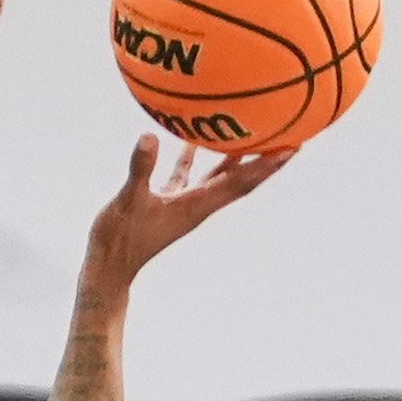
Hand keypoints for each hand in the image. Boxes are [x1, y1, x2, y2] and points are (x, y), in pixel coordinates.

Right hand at [87, 135, 293, 289]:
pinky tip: (193, 136)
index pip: (240, 182)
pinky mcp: (168, 202)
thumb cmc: (119, 240)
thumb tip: (149, 136)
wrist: (108, 269)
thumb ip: (141, 169)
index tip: (293, 147)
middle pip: (242, 179)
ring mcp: (185, 203)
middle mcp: (198, 204)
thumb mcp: (128, 201)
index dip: (266, 165)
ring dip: (240, 156)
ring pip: (220, 175)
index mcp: (196, 205)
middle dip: (267, 160)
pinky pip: (190, 173)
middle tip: (293, 135)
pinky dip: (196, 155)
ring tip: (257, 131)